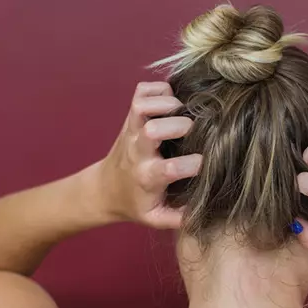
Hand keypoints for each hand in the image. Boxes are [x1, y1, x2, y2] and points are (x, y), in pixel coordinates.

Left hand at [96, 82, 201, 227]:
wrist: (104, 190)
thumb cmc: (135, 204)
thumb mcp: (156, 218)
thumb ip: (179, 218)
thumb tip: (203, 211)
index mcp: (147, 177)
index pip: (170, 168)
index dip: (192, 165)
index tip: (203, 165)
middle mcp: (138, 151)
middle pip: (153, 129)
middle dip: (180, 126)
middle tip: (193, 132)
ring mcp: (131, 130)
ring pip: (143, 105)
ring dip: (167, 103)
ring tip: (181, 111)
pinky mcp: (130, 117)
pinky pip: (141, 91)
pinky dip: (158, 89)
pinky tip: (170, 100)